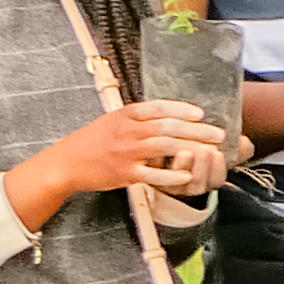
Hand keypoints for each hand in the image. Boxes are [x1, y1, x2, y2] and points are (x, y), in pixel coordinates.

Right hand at [26, 99, 228, 208]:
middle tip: (218, 133)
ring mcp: (126, 153)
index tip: (200, 113)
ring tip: (212, 151)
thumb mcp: (111, 122)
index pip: (156, 108)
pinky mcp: (125, 173)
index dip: (180, 109)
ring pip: (164, 147)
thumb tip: (166, 113)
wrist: (65, 163)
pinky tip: (188, 175)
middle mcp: (126, 132)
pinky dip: (172, 174)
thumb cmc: (90, 142)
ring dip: (191, 148)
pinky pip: (153, 174)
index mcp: (123, 116)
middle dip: (196, 129)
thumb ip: (136, 118)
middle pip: (166, 127)